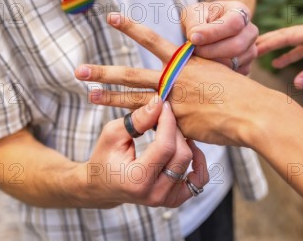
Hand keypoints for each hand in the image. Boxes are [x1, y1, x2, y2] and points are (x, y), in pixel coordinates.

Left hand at [75, 14, 271, 145]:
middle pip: (131, 74)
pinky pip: (154, 125)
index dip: (130, 28)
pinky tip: (120, 128)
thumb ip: (198, 74)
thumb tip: (190, 78)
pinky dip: (139, 126)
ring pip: (133, 101)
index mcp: (184, 61)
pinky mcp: (175, 124)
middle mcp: (173, 79)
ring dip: (108, 98)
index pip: (151, 40)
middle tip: (79, 70)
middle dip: (104, 71)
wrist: (253, 113)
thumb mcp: (220, 72)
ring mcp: (172, 103)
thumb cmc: (243, 92)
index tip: (111, 17)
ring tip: (87, 94)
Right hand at [84, 97, 208, 207]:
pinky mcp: (175, 199)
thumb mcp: (113, 133)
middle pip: (181, 154)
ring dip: (184, 142)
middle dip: (175, 130)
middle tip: (164, 117)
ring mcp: (166, 199)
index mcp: (136, 180)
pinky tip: (188, 148)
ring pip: (189, 162)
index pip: (164, 147)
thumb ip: (137, 120)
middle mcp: (154, 194)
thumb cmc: (105, 157)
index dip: (168, 122)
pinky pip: (199, 179)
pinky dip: (198, 162)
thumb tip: (159, 103)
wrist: (103, 185)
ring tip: (170, 131)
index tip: (164, 105)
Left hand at [181, 1, 257, 74]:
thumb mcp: (192, 14)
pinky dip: (217, 71)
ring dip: (212, 62)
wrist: (202, 30)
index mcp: (240, 11)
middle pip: (238, 45)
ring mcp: (251, 49)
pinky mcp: (246, 66)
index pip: (234, 23)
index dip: (214, 33)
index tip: (194, 38)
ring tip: (198, 54)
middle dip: (211, 51)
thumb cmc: (198, 18)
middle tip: (194, 49)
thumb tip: (195, 38)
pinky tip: (206, 62)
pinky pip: (233, 73)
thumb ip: (194, 23)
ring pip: (235, 62)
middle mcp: (250, 31)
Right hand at [256, 21, 302, 88]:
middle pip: (285, 36)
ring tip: (257, 57)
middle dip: (266, 43)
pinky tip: (282, 64)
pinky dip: (292, 55)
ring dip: (277, 49)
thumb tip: (295, 83)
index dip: (268, 42)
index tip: (250, 47)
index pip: (287, 36)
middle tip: (244, 49)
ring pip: (292, 42)